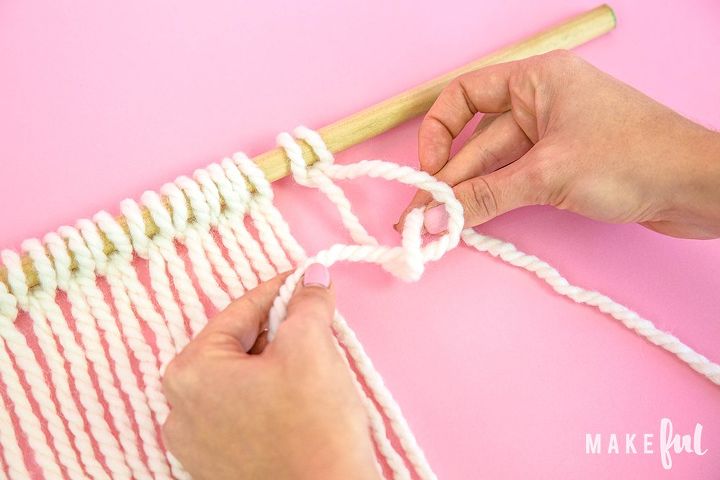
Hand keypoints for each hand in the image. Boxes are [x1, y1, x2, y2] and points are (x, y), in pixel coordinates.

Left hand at [162, 264, 379, 479]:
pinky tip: (298, 401)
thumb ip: (307, 302)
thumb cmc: (313, 428)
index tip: (304, 280)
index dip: (279, 291)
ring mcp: (195, 443)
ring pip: (239, 379)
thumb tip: (311, 276)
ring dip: (273, 364)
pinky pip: (240, 412)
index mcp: (191, 372)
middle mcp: (179, 408)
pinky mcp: (217, 466)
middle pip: (237, 346)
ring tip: (311, 366)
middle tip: (314, 325)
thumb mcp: (313, 346)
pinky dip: (267, 397)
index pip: (240, 312)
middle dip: (277, 331)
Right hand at [397, 50, 719, 238]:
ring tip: (438, 225)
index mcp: (537, 80)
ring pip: (496, 164)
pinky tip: (472, 219)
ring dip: (469, 194)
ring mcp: (553, 136)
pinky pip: (516, 179)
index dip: (439, 130)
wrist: (699, 189)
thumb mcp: (548, 175)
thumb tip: (434, 216)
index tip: (429, 170)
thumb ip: (485, 196)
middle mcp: (541, 102)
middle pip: (478, 139)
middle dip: (450, 179)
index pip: (465, 93)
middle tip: (421, 216)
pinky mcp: (565, 166)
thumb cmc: (634, 159)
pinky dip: (494, 199)